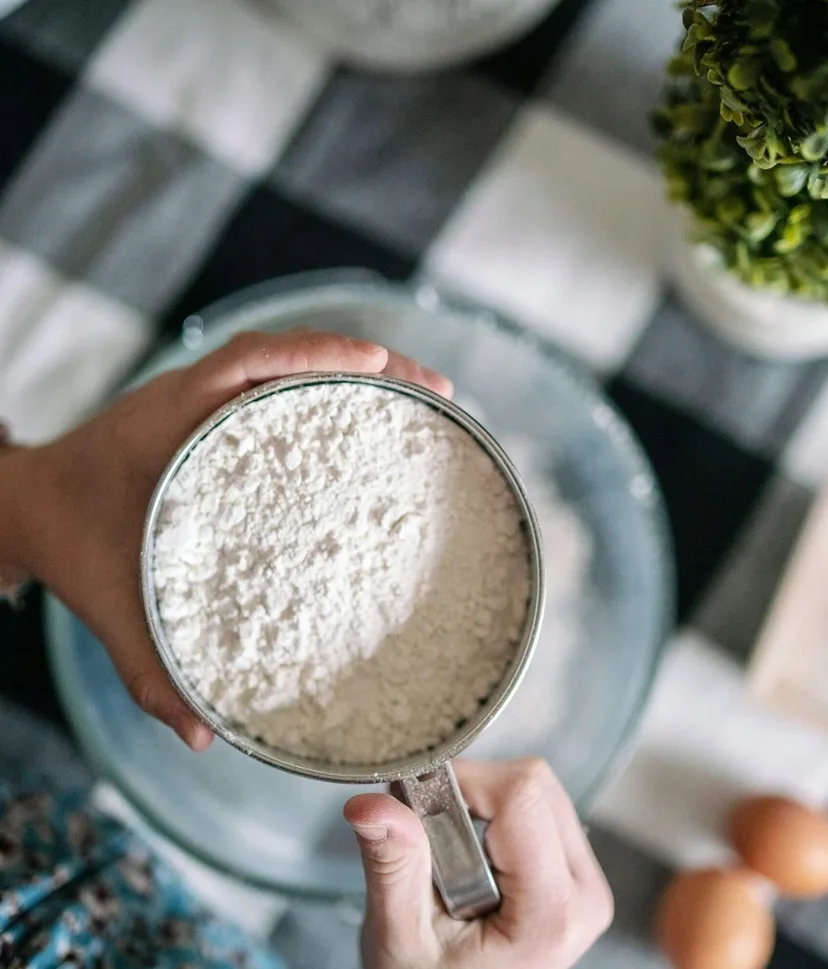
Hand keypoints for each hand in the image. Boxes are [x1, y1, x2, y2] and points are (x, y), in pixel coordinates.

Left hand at [0, 330, 451, 749]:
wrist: (32, 507)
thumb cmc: (70, 548)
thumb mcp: (108, 608)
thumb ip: (147, 672)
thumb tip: (203, 738)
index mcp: (169, 424)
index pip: (248, 363)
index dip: (317, 356)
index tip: (378, 366)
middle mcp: (195, 398)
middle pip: (291, 353)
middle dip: (370, 362)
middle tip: (436, 391)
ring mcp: (212, 400)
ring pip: (294, 364)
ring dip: (360, 372)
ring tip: (423, 397)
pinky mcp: (222, 413)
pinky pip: (284, 387)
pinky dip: (333, 391)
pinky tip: (374, 422)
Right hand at [344, 758, 612, 968]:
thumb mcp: (400, 936)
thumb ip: (393, 866)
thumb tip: (371, 805)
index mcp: (550, 913)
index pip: (520, 796)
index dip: (464, 783)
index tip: (420, 806)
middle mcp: (584, 893)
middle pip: (532, 784)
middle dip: (472, 794)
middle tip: (431, 838)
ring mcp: (587, 880)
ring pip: (537, 786)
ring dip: (483, 802)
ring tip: (450, 855)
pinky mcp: (577, 868)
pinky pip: (541, 803)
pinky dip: (496, 811)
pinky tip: (471, 854)